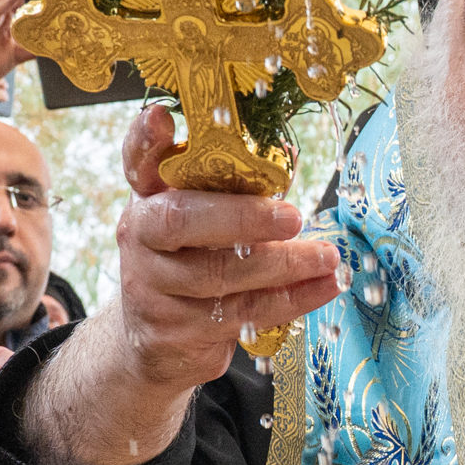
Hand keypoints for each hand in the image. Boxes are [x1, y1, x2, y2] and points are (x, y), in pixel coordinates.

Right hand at [110, 105, 342, 391]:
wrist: (155, 345)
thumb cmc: (189, 263)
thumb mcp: (197, 220)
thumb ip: (226, 190)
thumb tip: (286, 157)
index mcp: (146, 198)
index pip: (137, 162)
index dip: (146, 140)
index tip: (163, 118)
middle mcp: (141, 238)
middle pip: (178, 220)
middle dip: (240, 216)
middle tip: (292, 217)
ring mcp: (154, 288)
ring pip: (219, 274)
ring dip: (282, 265)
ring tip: (326, 257)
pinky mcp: (178, 331)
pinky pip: (244, 311)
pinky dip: (292, 299)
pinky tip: (324, 286)